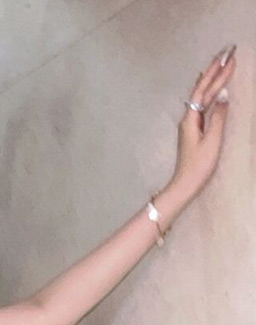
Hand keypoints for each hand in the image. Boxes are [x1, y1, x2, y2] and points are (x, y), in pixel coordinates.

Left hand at [170, 45, 236, 199]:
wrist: (184, 184)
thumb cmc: (198, 165)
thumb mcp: (212, 140)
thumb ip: (218, 116)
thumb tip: (224, 93)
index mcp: (191, 119)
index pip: (205, 89)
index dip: (217, 72)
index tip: (229, 55)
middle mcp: (188, 118)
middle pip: (202, 89)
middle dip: (215, 70)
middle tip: (228, 51)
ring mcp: (190, 123)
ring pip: (202, 96)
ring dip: (212, 79)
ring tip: (220, 62)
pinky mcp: (193, 129)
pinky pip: (201, 104)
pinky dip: (207, 92)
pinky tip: (208, 87)